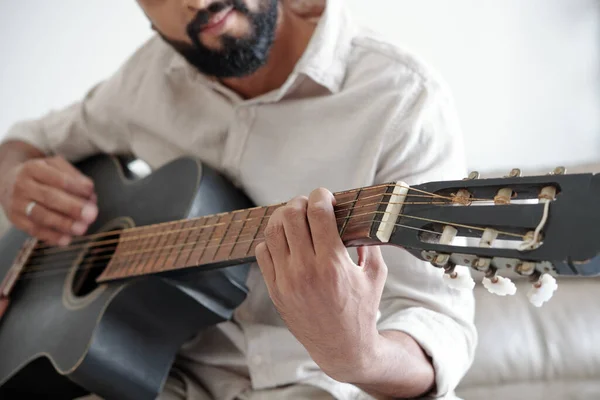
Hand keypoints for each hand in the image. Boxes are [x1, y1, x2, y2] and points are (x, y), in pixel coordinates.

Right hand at [0, 156, 97, 245]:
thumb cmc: (42, 175)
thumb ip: (74, 176)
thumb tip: (90, 192)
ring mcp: (17, 204)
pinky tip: (67, 239)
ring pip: (41, 216)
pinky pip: (34, 230)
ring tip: (82, 229)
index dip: (76, 186)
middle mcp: (22, 185)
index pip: (58, 178)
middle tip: (92, 215)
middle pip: (49, 197)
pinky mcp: (16, 220)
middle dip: (72, 207)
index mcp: (34, 168)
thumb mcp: (55, 166)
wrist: (8, 182)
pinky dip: (51, 236)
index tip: (92, 192)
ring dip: (63, 224)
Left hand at [255, 188, 387, 381]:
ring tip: (294, 217)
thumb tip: (362, 219)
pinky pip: (263, 253)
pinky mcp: (275, 290)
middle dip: (301, 202)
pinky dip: (271, 240)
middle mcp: (306, 270)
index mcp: (333, 263)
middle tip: (309, 204)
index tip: (326, 196)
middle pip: (292, 216)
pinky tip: (285, 240)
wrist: (342, 348)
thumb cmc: (361, 311)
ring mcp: (286, 281)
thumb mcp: (375, 276)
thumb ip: (370, 245)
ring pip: (273, 231)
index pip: (319, 214)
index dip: (321, 196)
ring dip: (284, 217)